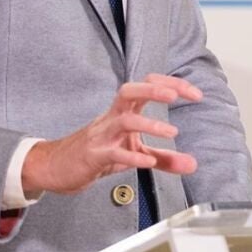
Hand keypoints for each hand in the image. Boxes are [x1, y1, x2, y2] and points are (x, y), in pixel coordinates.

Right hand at [20, 74, 201, 196]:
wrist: (56, 167)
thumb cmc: (96, 153)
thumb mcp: (133, 153)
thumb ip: (164, 158)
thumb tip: (193, 164)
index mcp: (123, 111)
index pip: (146, 86)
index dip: (171, 84)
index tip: (195, 94)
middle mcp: (112, 118)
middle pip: (129, 91)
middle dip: (153, 89)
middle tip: (175, 95)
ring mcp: (101, 135)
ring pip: (123, 120)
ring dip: (149, 124)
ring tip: (172, 133)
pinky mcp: (93, 156)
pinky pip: (112, 152)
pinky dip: (132, 155)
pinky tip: (147, 160)